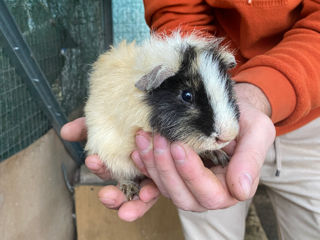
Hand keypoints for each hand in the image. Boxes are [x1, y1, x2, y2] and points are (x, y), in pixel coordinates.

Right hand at [60, 118, 160, 220]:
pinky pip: (160, 192)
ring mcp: (152, 178)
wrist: (163, 117)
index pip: (106, 170)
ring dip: (133, 203)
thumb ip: (90, 127)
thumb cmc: (136, 123)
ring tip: (134, 198)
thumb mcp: (112, 122)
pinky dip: (151, 195)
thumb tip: (66, 131)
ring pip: (140, 198)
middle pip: (122, 193)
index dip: (99, 168)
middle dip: (112, 198)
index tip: (93, 159)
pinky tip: (147, 192)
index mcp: (121, 162)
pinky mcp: (168, 179)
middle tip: (106, 195)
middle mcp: (136, 173)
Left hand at [128, 83, 275, 211]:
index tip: (179, 147)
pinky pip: (155, 179)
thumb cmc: (244, 119)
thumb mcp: (256, 132)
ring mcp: (187, 186)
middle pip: (183, 196)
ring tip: (144, 138)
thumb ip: (251, 160)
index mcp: (231, 188)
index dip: (192, 174)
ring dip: (152, 165)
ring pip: (165, 189)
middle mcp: (207, 192)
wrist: (226, 110)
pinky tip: (137, 150)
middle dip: (167, 169)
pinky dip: (144, 166)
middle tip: (158, 139)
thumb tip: (241, 191)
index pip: (210, 194)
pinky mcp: (173, 175)